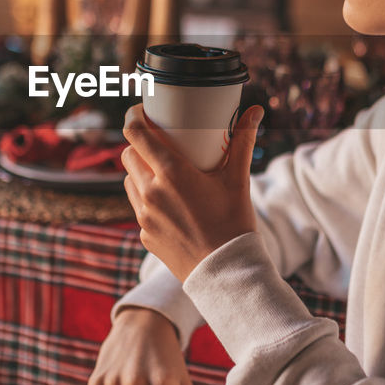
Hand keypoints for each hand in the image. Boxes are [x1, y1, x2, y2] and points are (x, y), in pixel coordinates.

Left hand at [121, 104, 263, 281]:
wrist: (225, 274)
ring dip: (139, 171)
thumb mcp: (238, 179)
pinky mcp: (144, 235)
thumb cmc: (234, 224)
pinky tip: (167, 202)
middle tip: (157, 142)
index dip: (133, 117)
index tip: (141, 112)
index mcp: (171, 174)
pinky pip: (137, 207)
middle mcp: (151, 193)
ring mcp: (144, 216)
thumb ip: (242, 141)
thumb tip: (255, 111)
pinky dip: (146, 198)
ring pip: (129, 181)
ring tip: (161, 172)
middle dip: (138, 145)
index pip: (135, 134)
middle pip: (128, 155)